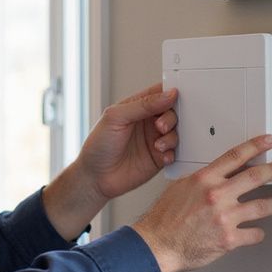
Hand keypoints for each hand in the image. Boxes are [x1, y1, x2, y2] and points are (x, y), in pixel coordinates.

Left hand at [76, 83, 179, 202]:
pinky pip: (175, 153)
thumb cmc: (98, 145)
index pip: (160, 94)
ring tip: (158, 145)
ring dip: (171, 137)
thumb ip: (143, 105)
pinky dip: (172, 154)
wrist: (95, 177)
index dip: (170, 93)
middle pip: (172, 112)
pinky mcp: (159, 158)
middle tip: (160, 126)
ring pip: (176, 132)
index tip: (176, 98)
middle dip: (171, 118)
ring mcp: (154, 140)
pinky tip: (161, 157)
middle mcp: (148, 122)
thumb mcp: (116, 117)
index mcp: (137, 107)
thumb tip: (168, 95)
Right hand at [131, 134, 271, 271]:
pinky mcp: (229, 240)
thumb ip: (201, 181)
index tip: (267, 142)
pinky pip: (253, 234)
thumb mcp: (179, 188)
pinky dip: (258, 233)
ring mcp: (225, 217)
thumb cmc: (163, 219)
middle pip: (255, 177)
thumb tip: (216, 177)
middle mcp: (217, 195)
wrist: (157, 244)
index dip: (255, 146)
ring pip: (262, 206)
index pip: (235, 156)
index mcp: (204, 179)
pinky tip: (258, 231)